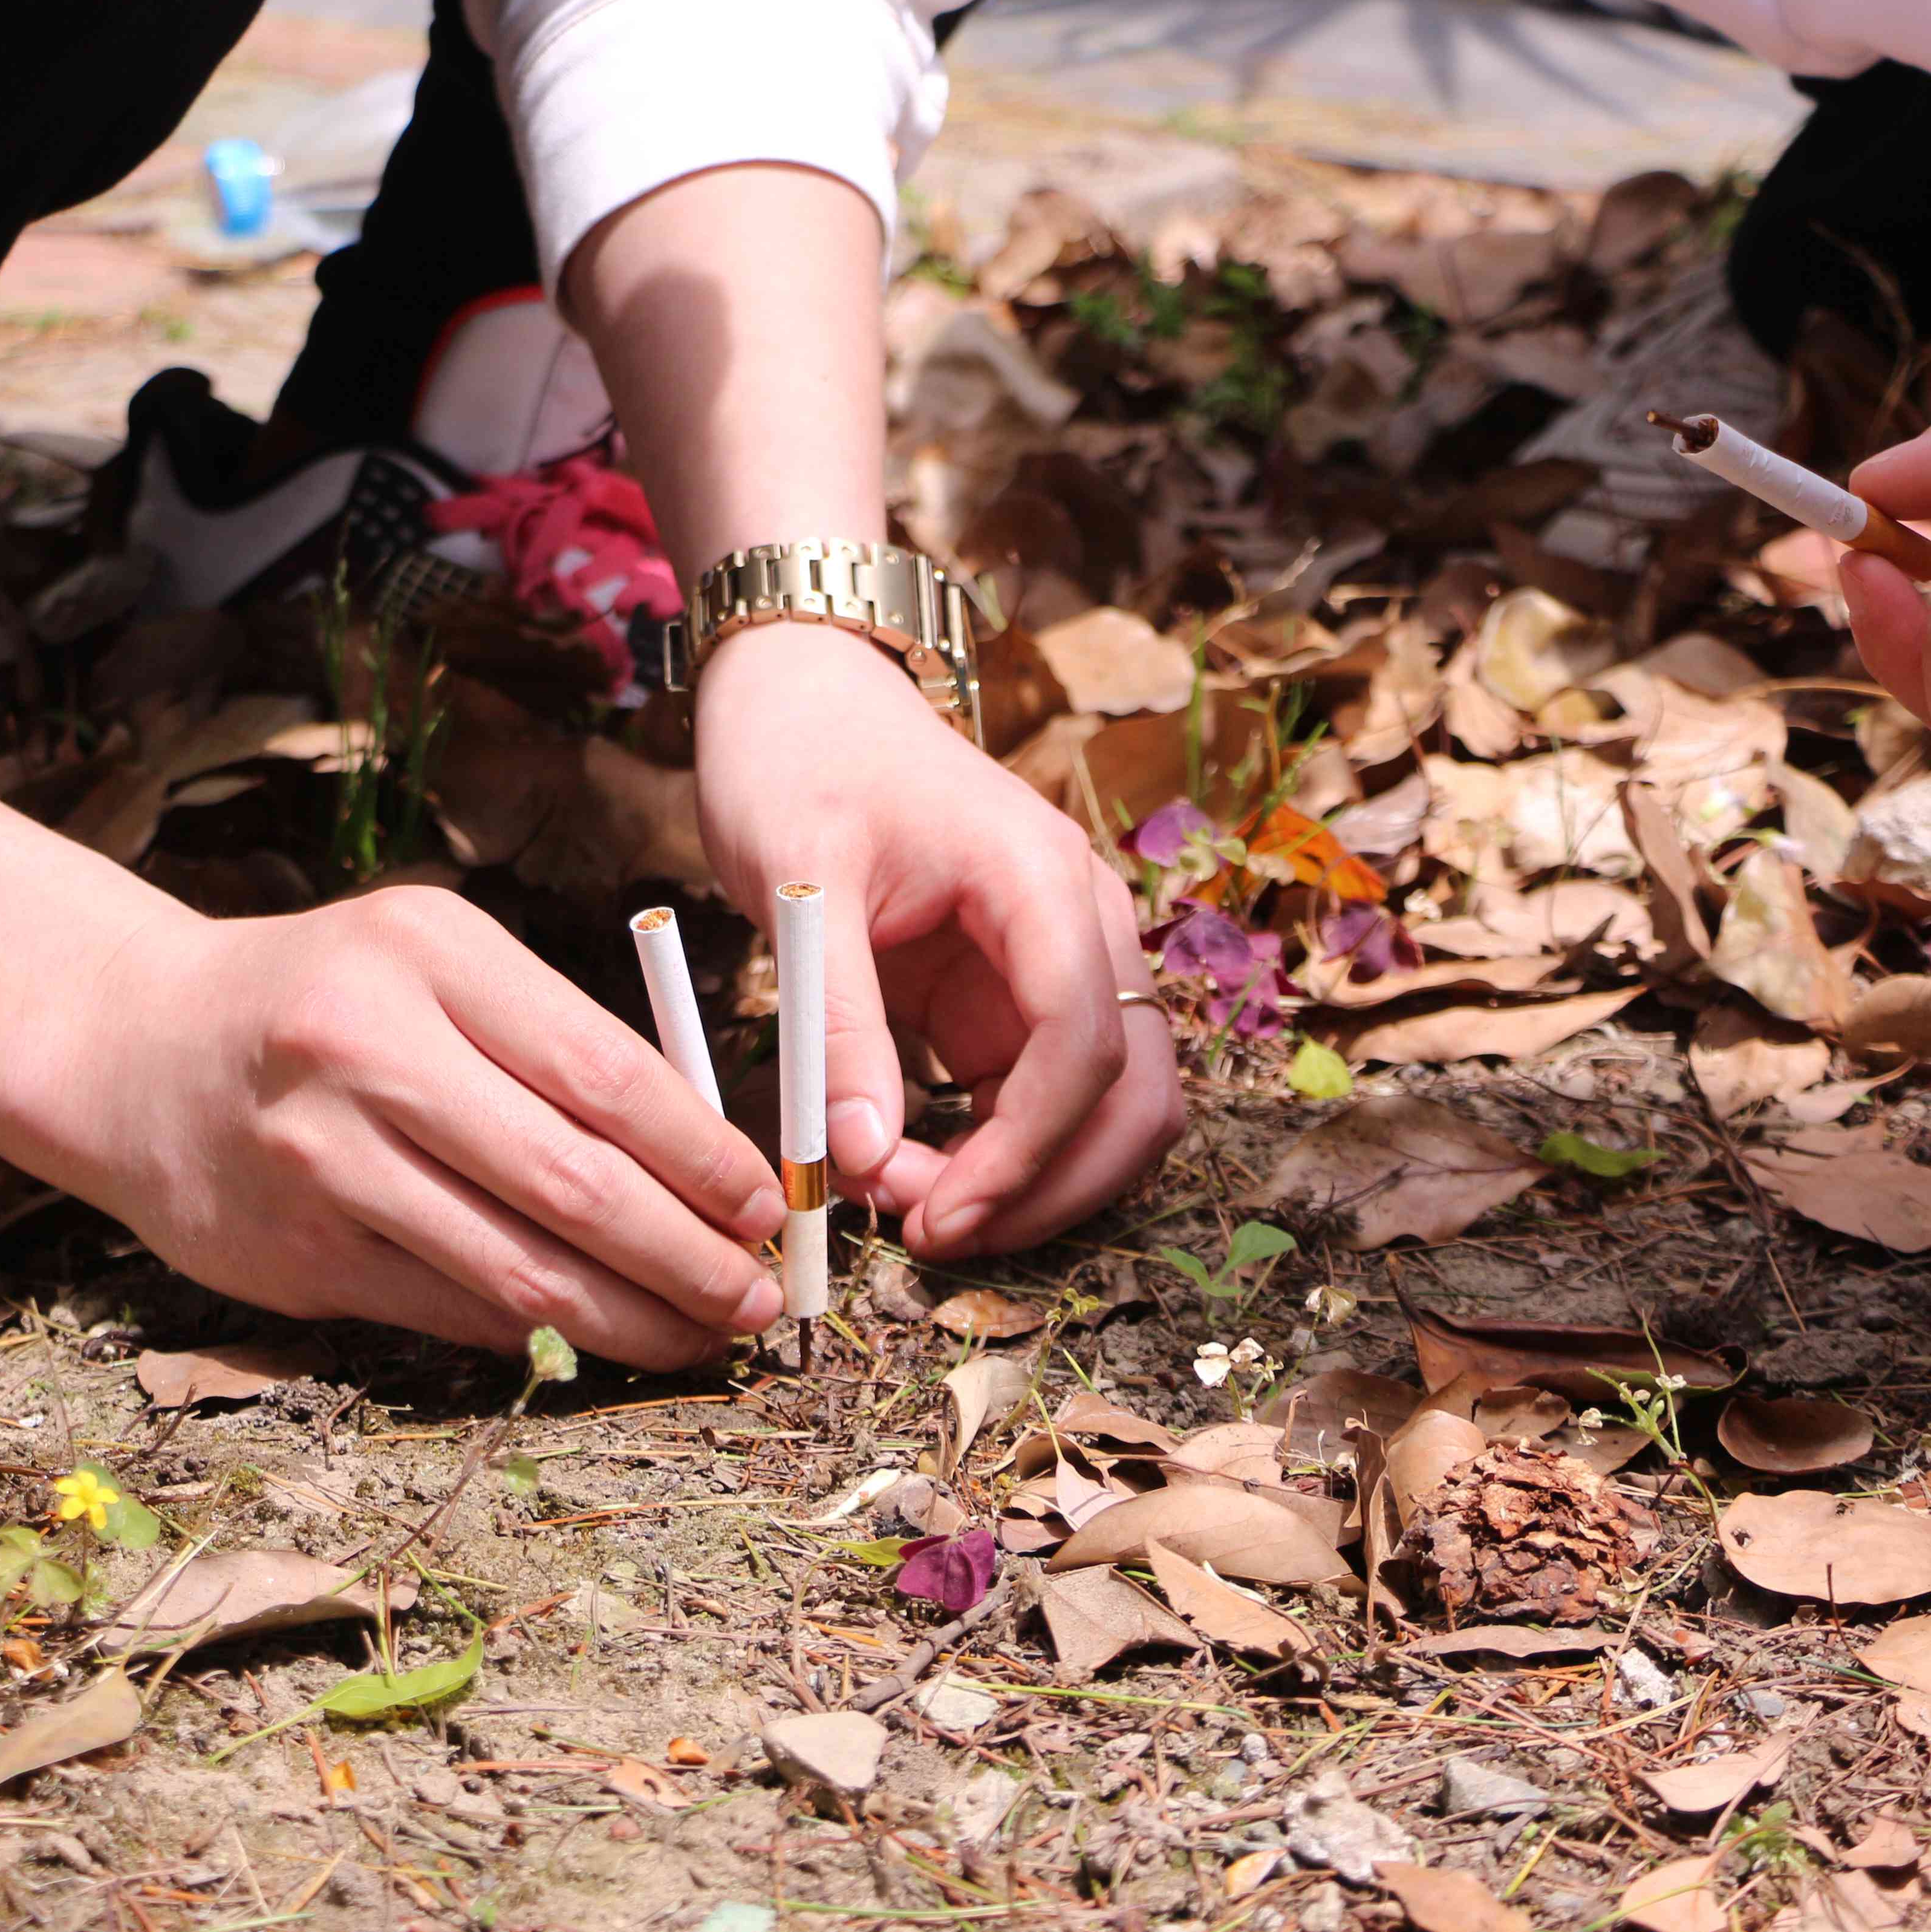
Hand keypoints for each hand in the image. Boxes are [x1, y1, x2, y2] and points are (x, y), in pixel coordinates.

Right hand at [62, 885, 787, 1368]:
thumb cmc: (324, 1002)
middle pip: (575, 1183)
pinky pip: (453, 1312)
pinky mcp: (299, 1256)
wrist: (131, 1049)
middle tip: (760, 1296)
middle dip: (690, 1256)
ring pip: (519, 1270)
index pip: (606, 1072)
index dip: (703, 1155)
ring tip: (703, 1334)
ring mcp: (325, 1160)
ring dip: (633, 1319)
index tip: (764, 1203)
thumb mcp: (434, 966)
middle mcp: (368, 1050)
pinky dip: (542, 1335)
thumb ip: (552, 1044)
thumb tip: (703, 1166)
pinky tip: (599, 1336)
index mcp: (428, 953)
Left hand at [689, 624, 1184, 1257]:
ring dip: (1031, 1181)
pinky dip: (996, 1155)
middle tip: (929, 1234)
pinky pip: (1042, 1101)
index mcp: (1043, 883)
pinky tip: (914, 1173)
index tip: (935, 1216)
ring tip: (914, 1210)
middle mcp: (1081, 925)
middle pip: (1131, 1097)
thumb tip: (862, 1159)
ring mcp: (1059, 963)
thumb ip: (833, 1022)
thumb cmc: (798, 764)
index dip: (1023, 1154)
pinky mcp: (1016, 996)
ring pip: (1104, 1112)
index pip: (1082, 1047)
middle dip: (1047, 1187)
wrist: (803, 697)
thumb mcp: (799, 886)